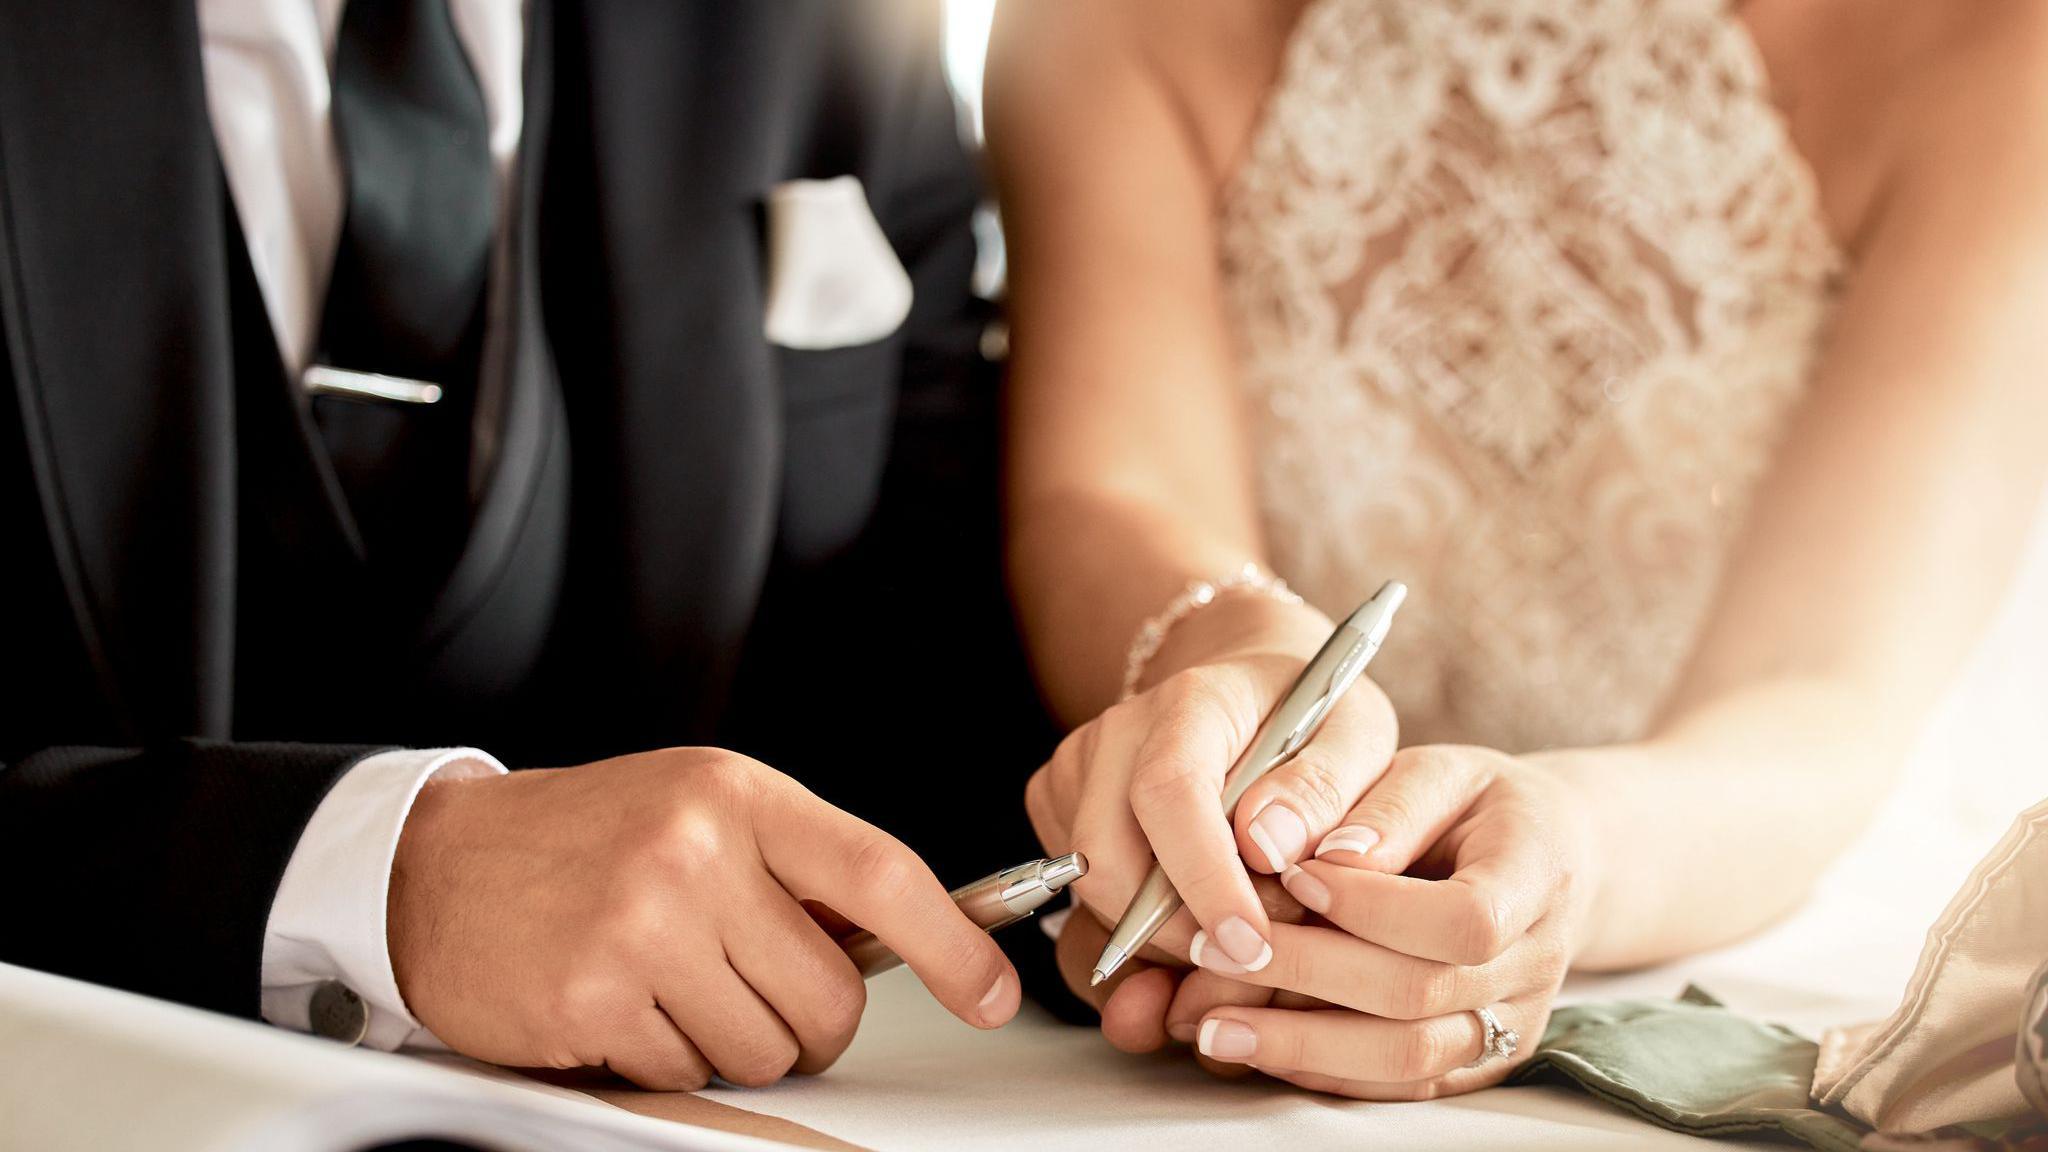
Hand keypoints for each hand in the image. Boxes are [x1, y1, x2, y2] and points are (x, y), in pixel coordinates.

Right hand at [386, 748, 1020, 1088]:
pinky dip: (663, 1058)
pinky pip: (685, 1074)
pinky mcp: (593, 998)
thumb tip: (907, 939)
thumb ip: (795, 865)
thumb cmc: (587, 837)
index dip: (953, 945)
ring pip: (764, 1049)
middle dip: (806, 1020)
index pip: (879, 873)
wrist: (437, 865)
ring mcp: (642, 927)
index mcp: (737, 795)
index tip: (993, 993)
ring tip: (670, 983)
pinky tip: (619, 1003)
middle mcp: (694, 852)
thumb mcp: (699, 808)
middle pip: (828, 998)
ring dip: (730, 1041)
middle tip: (746, 985)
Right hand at [1025, 594, 1397, 994]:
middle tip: (1257, 951)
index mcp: (1193, 701)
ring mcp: (1079, 770)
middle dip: (1178, 933)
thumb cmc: (1312, 717)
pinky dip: (1142, 928)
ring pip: (1094, 893)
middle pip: (1108, 861)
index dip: (1204, 880)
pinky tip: (1199, 907)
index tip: (1252, 944)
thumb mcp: (1359, 738)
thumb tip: (1273, 847)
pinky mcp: (1058, 806)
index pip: (1170, 792)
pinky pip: (1086, 898)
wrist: (1254, 690)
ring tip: (1239, 921)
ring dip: (1165, 937)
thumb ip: (1327, 790)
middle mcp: (1119, 732)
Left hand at [1158, 746, 1603, 1098]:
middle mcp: (1535, 962)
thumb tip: (1323, 859)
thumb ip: (1388, 808)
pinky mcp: (1476, 1060)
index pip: (1465, 918)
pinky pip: (1400, 1084)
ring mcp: (1512, 1022)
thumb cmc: (1476, 803)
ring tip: (1210, 1024)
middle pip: (1421, 994)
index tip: (1293, 875)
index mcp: (1538, 873)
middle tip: (1211, 952)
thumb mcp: (1440, 771)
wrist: (1545, 858)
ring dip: (1300, 1044)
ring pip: (1407, 1056)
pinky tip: (1253, 1047)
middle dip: (1306, 974)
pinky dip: (1322, 1069)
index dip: (1373, 906)